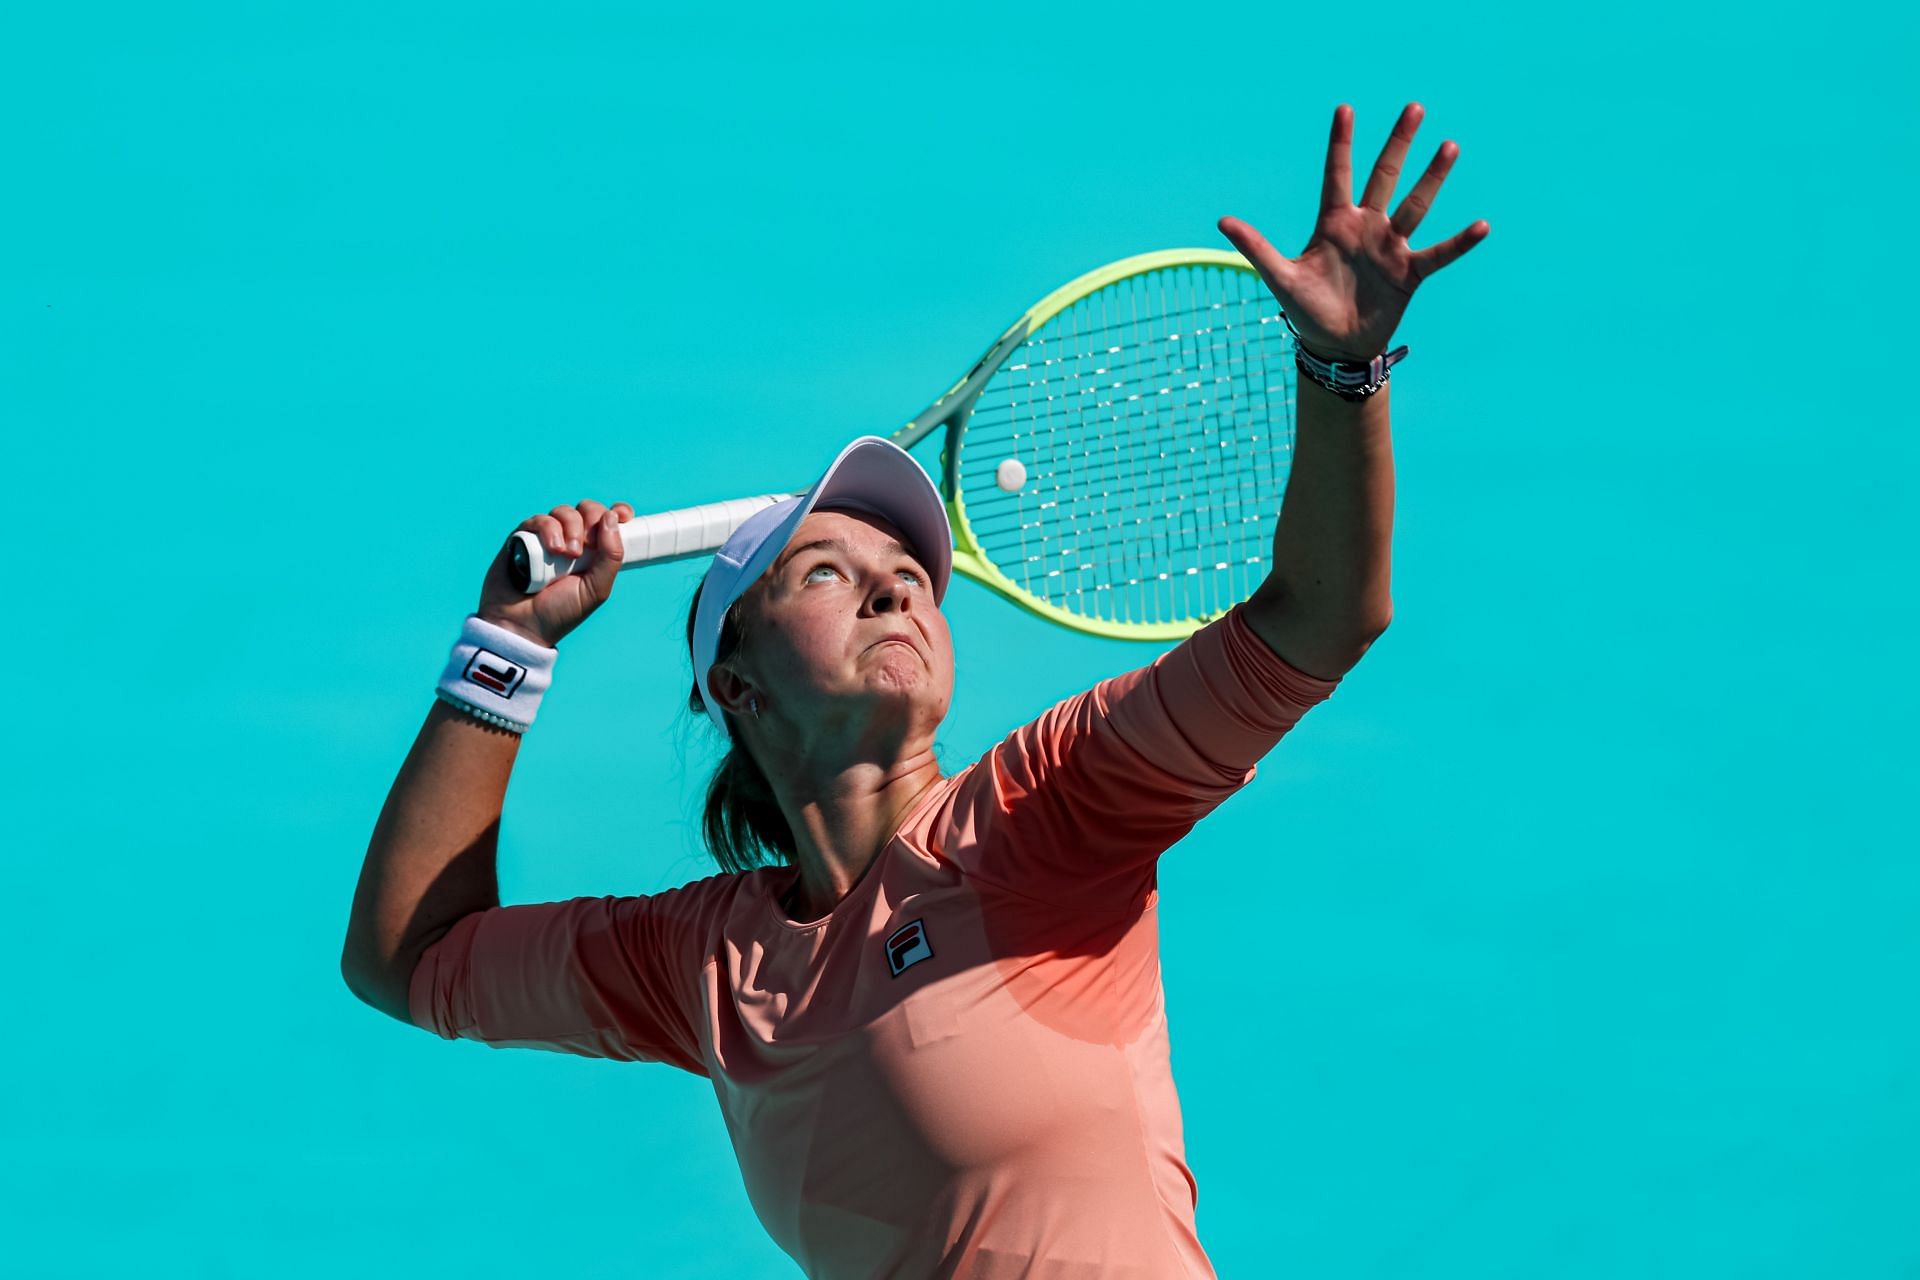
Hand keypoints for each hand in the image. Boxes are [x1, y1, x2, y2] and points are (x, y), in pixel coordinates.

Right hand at [475, 499, 633, 648]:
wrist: (522, 625)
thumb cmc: (560, 612)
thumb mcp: (597, 588)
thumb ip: (611, 556)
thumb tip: (612, 516)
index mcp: (595, 553)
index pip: (610, 521)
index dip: (618, 512)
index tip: (622, 515)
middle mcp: (573, 541)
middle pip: (588, 509)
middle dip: (593, 519)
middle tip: (588, 546)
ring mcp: (548, 537)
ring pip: (565, 511)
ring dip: (572, 528)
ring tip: (569, 555)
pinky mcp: (524, 536)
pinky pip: (540, 520)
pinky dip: (550, 530)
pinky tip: (553, 549)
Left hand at [1218, 102, 1487, 362]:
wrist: (1334, 345)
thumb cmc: (1305, 310)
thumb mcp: (1279, 277)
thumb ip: (1256, 247)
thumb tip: (1222, 221)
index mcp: (1334, 223)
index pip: (1336, 174)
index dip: (1340, 143)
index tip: (1345, 108)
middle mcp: (1366, 226)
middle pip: (1384, 176)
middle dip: (1398, 143)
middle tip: (1414, 108)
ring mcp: (1390, 247)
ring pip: (1415, 205)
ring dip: (1432, 179)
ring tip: (1449, 147)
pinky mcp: (1409, 272)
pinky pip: (1439, 253)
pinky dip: (1459, 242)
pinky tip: (1482, 225)